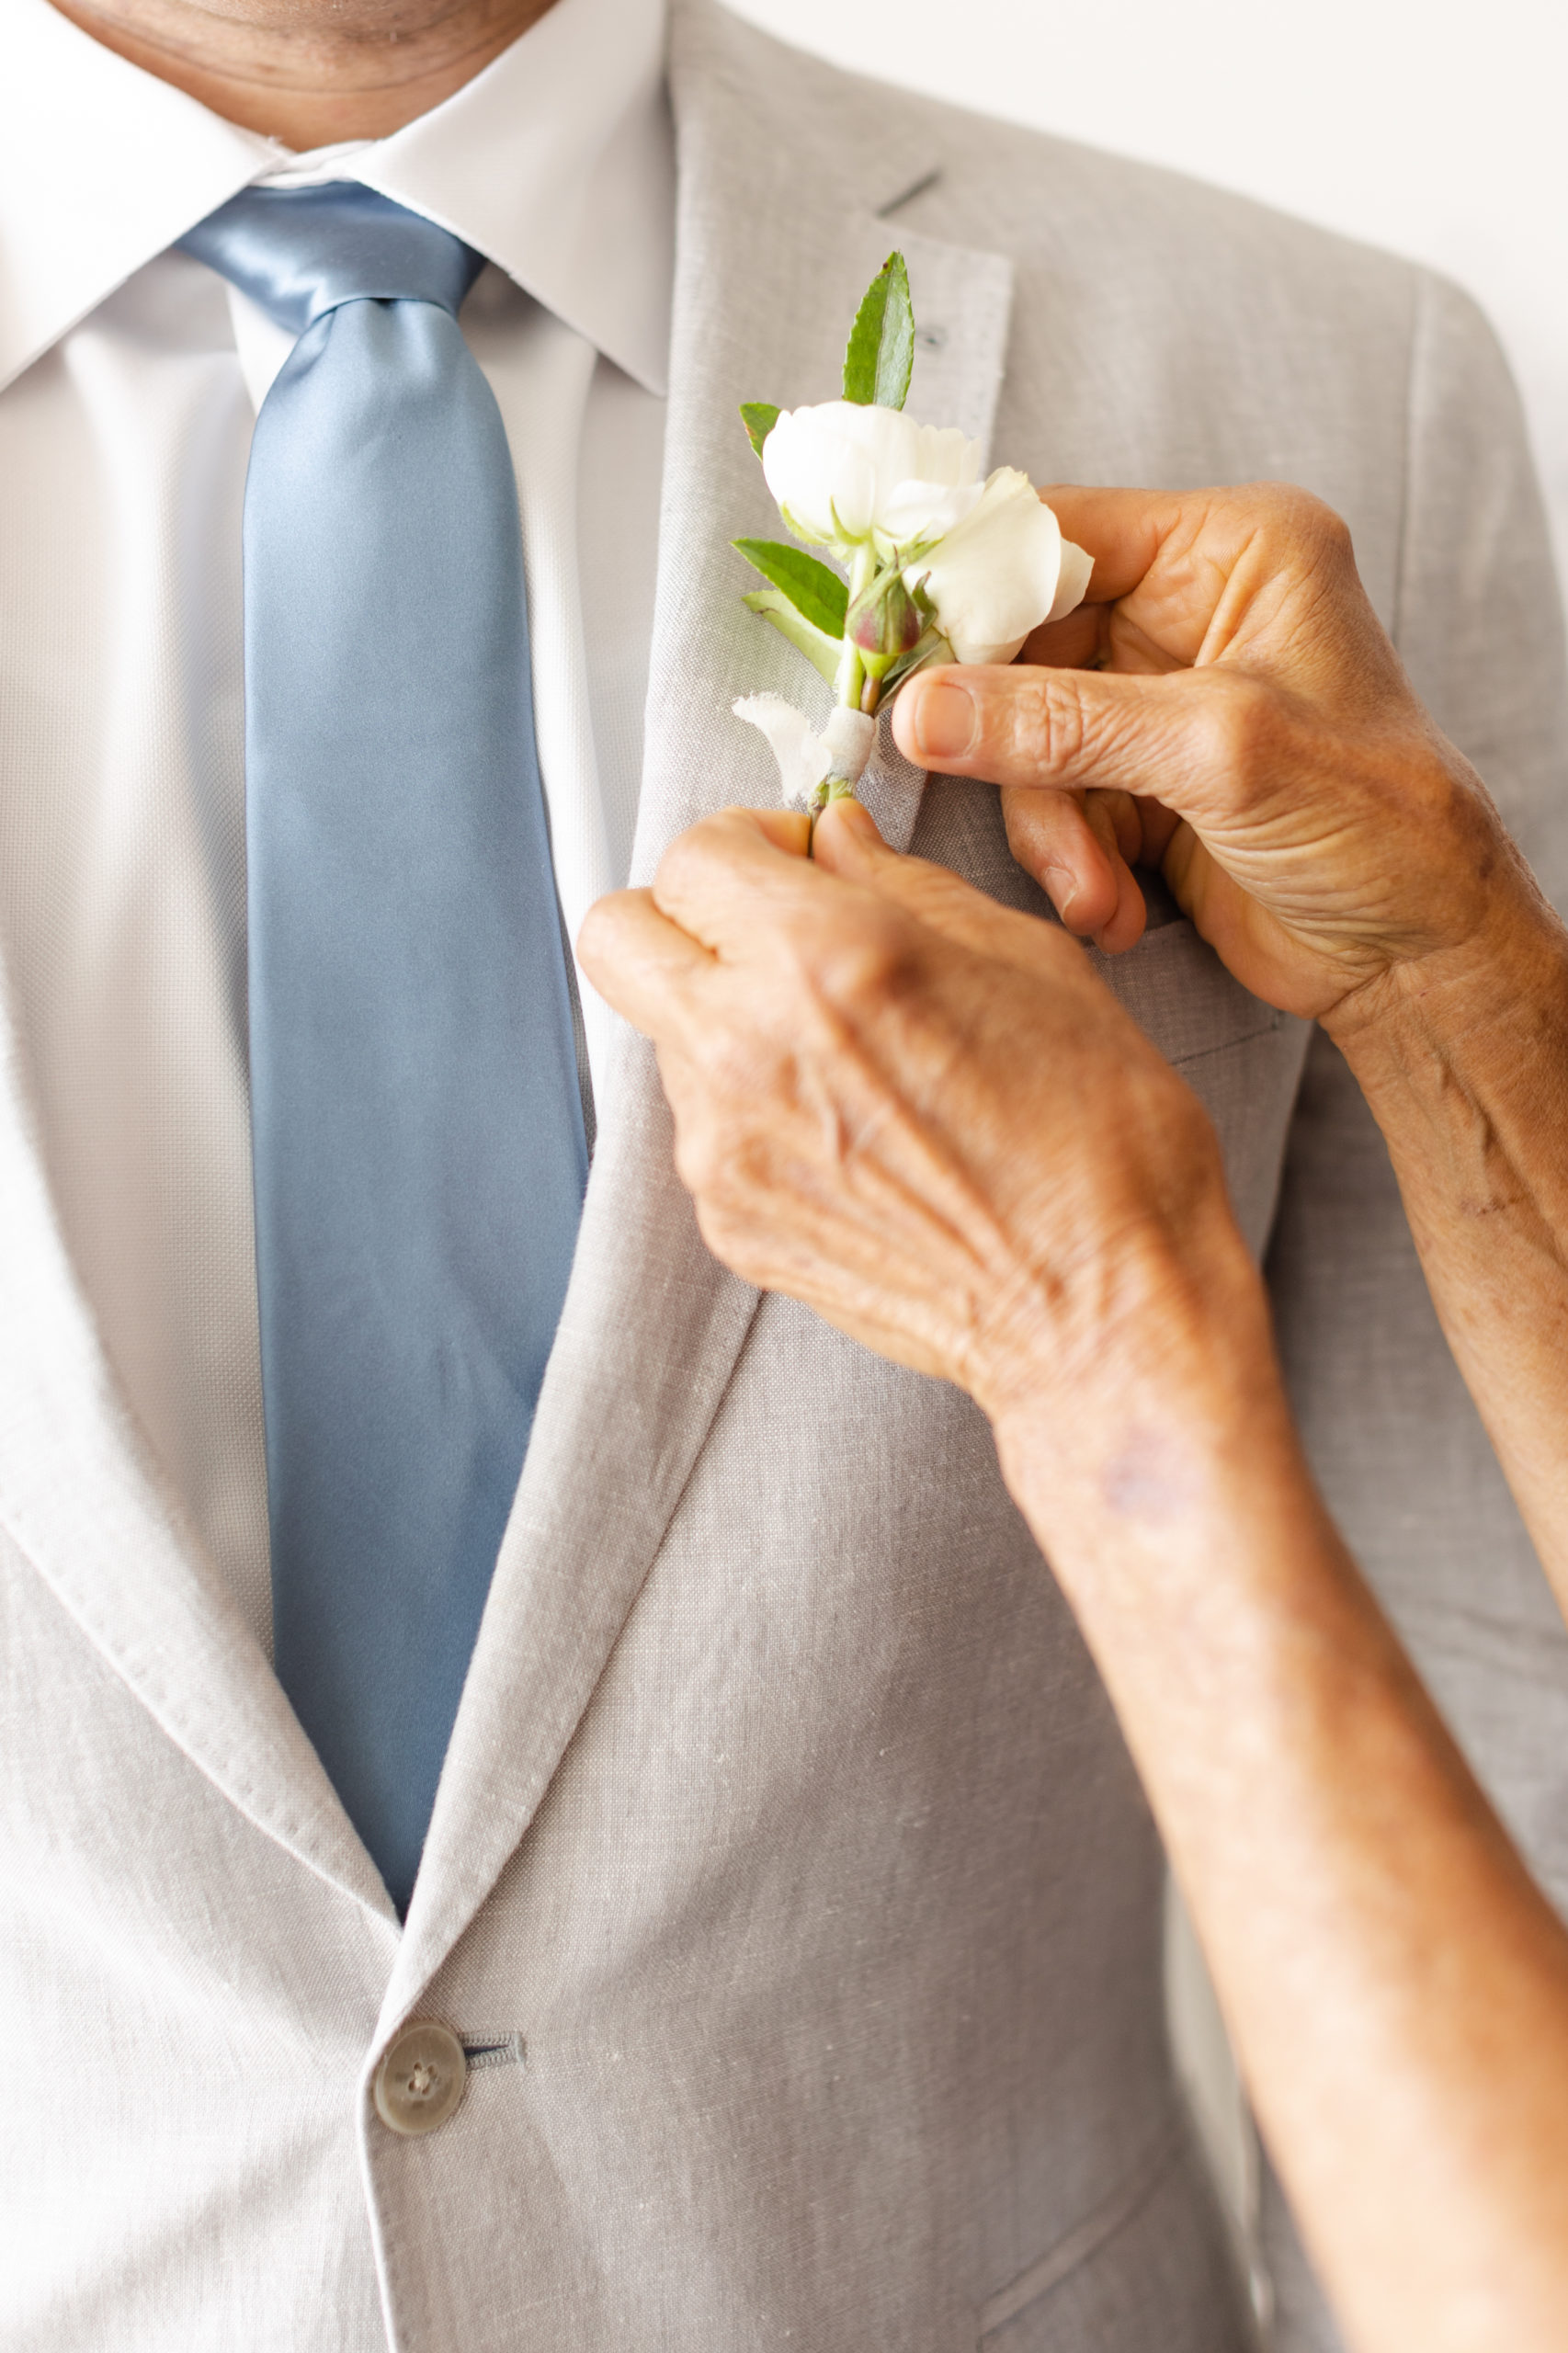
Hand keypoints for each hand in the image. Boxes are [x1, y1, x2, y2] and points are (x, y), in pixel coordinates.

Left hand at [578, 798, 1268, 1453]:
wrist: (1096, 1309)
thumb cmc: (1095, 1146)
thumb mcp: (1026, 962)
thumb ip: (903, 886)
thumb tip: (840, 846)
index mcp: (822, 960)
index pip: (693, 853)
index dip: (747, 844)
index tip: (790, 864)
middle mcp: (746, 1049)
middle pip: (617, 935)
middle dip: (680, 913)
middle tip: (763, 929)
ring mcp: (723, 1146)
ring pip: (660, 1033)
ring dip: (722, 1015)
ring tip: (839, 1051)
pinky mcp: (728, 1221)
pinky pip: (702, 1127)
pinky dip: (751, 1107)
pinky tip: (848, 1126)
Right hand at [891, 482, 1544, 1025]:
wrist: (1415, 954)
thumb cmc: (1375, 822)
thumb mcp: (1216, 753)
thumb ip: (1062, 724)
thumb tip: (920, 711)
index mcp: (1229, 549)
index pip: (1054, 532)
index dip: (966, 590)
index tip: (891, 652)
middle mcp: (1188, 608)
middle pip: (1022, 647)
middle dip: (1016, 748)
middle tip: (992, 798)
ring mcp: (1158, 698)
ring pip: (1027, 739)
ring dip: (1050, 829)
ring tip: (1095, 893)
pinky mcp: (1140, 780)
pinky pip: (1051, 802)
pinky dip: (1073, 864)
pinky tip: (1117, 909)